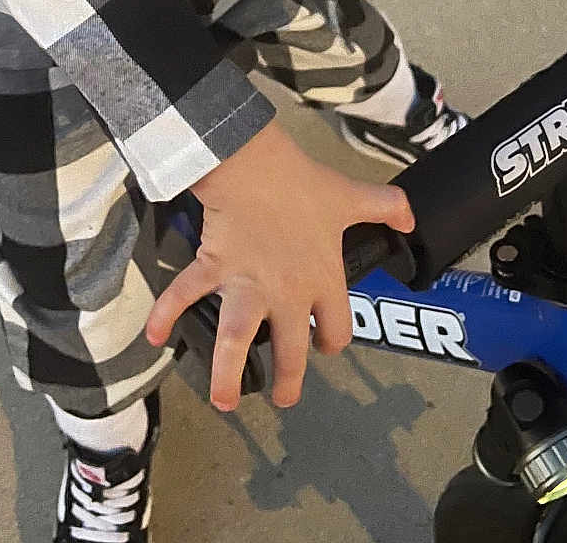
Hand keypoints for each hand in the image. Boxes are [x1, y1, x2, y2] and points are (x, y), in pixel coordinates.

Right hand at [144, 119, 413, 412]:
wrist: (256, 165)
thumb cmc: (303, 183)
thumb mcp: (351, 195)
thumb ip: (387, 207)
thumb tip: (410, 219)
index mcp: (322, 280)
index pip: (337, 327)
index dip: (334, 340)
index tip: (326, 346)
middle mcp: (286, 293)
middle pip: (291, 351)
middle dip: (288, 381)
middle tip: (284, 398)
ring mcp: (247, 284)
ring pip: (235, 341)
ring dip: (225, 374)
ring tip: (223, 400)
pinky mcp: (214, 267)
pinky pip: (186, 294)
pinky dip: (166, 315)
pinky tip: (155, 338)